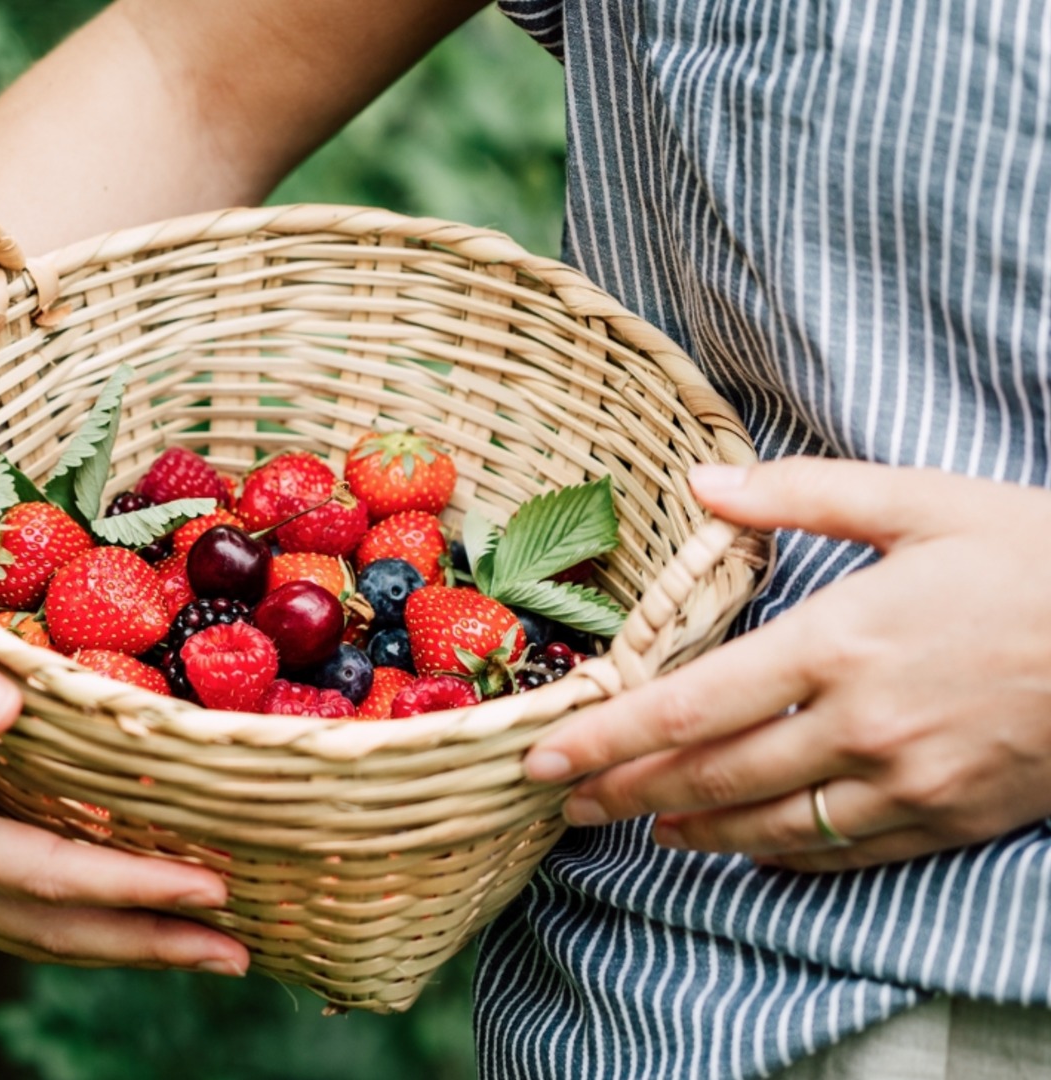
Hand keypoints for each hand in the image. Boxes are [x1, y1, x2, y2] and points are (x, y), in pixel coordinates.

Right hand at [0, 443, 247, 975]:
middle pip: (48, 928)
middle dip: (145, 941)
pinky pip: (27, 899)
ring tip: (212, 946)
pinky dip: (89, 912)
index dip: (125, 887)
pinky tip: (142, 906)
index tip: (208, 886)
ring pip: (39, 927)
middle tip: (241, 948)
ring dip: (126, 940)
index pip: (38, 878)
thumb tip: (1, 706)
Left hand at [522, 457, 1050, 871]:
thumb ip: (801, 497)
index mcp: (840, 642)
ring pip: (769, 825)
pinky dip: (779, 855)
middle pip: (712, 776)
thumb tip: (699, 481)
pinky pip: (843, 850)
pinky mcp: (951, 816)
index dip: (607, 737)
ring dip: (692, 830)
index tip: (544, 756)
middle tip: (563, 802)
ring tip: (638, 826)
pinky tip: (741, 849)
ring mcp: (907, 780)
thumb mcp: (922, 503)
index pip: (690, 706)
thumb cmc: (1037, 555)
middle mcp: (861, 724)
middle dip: (626, 792)